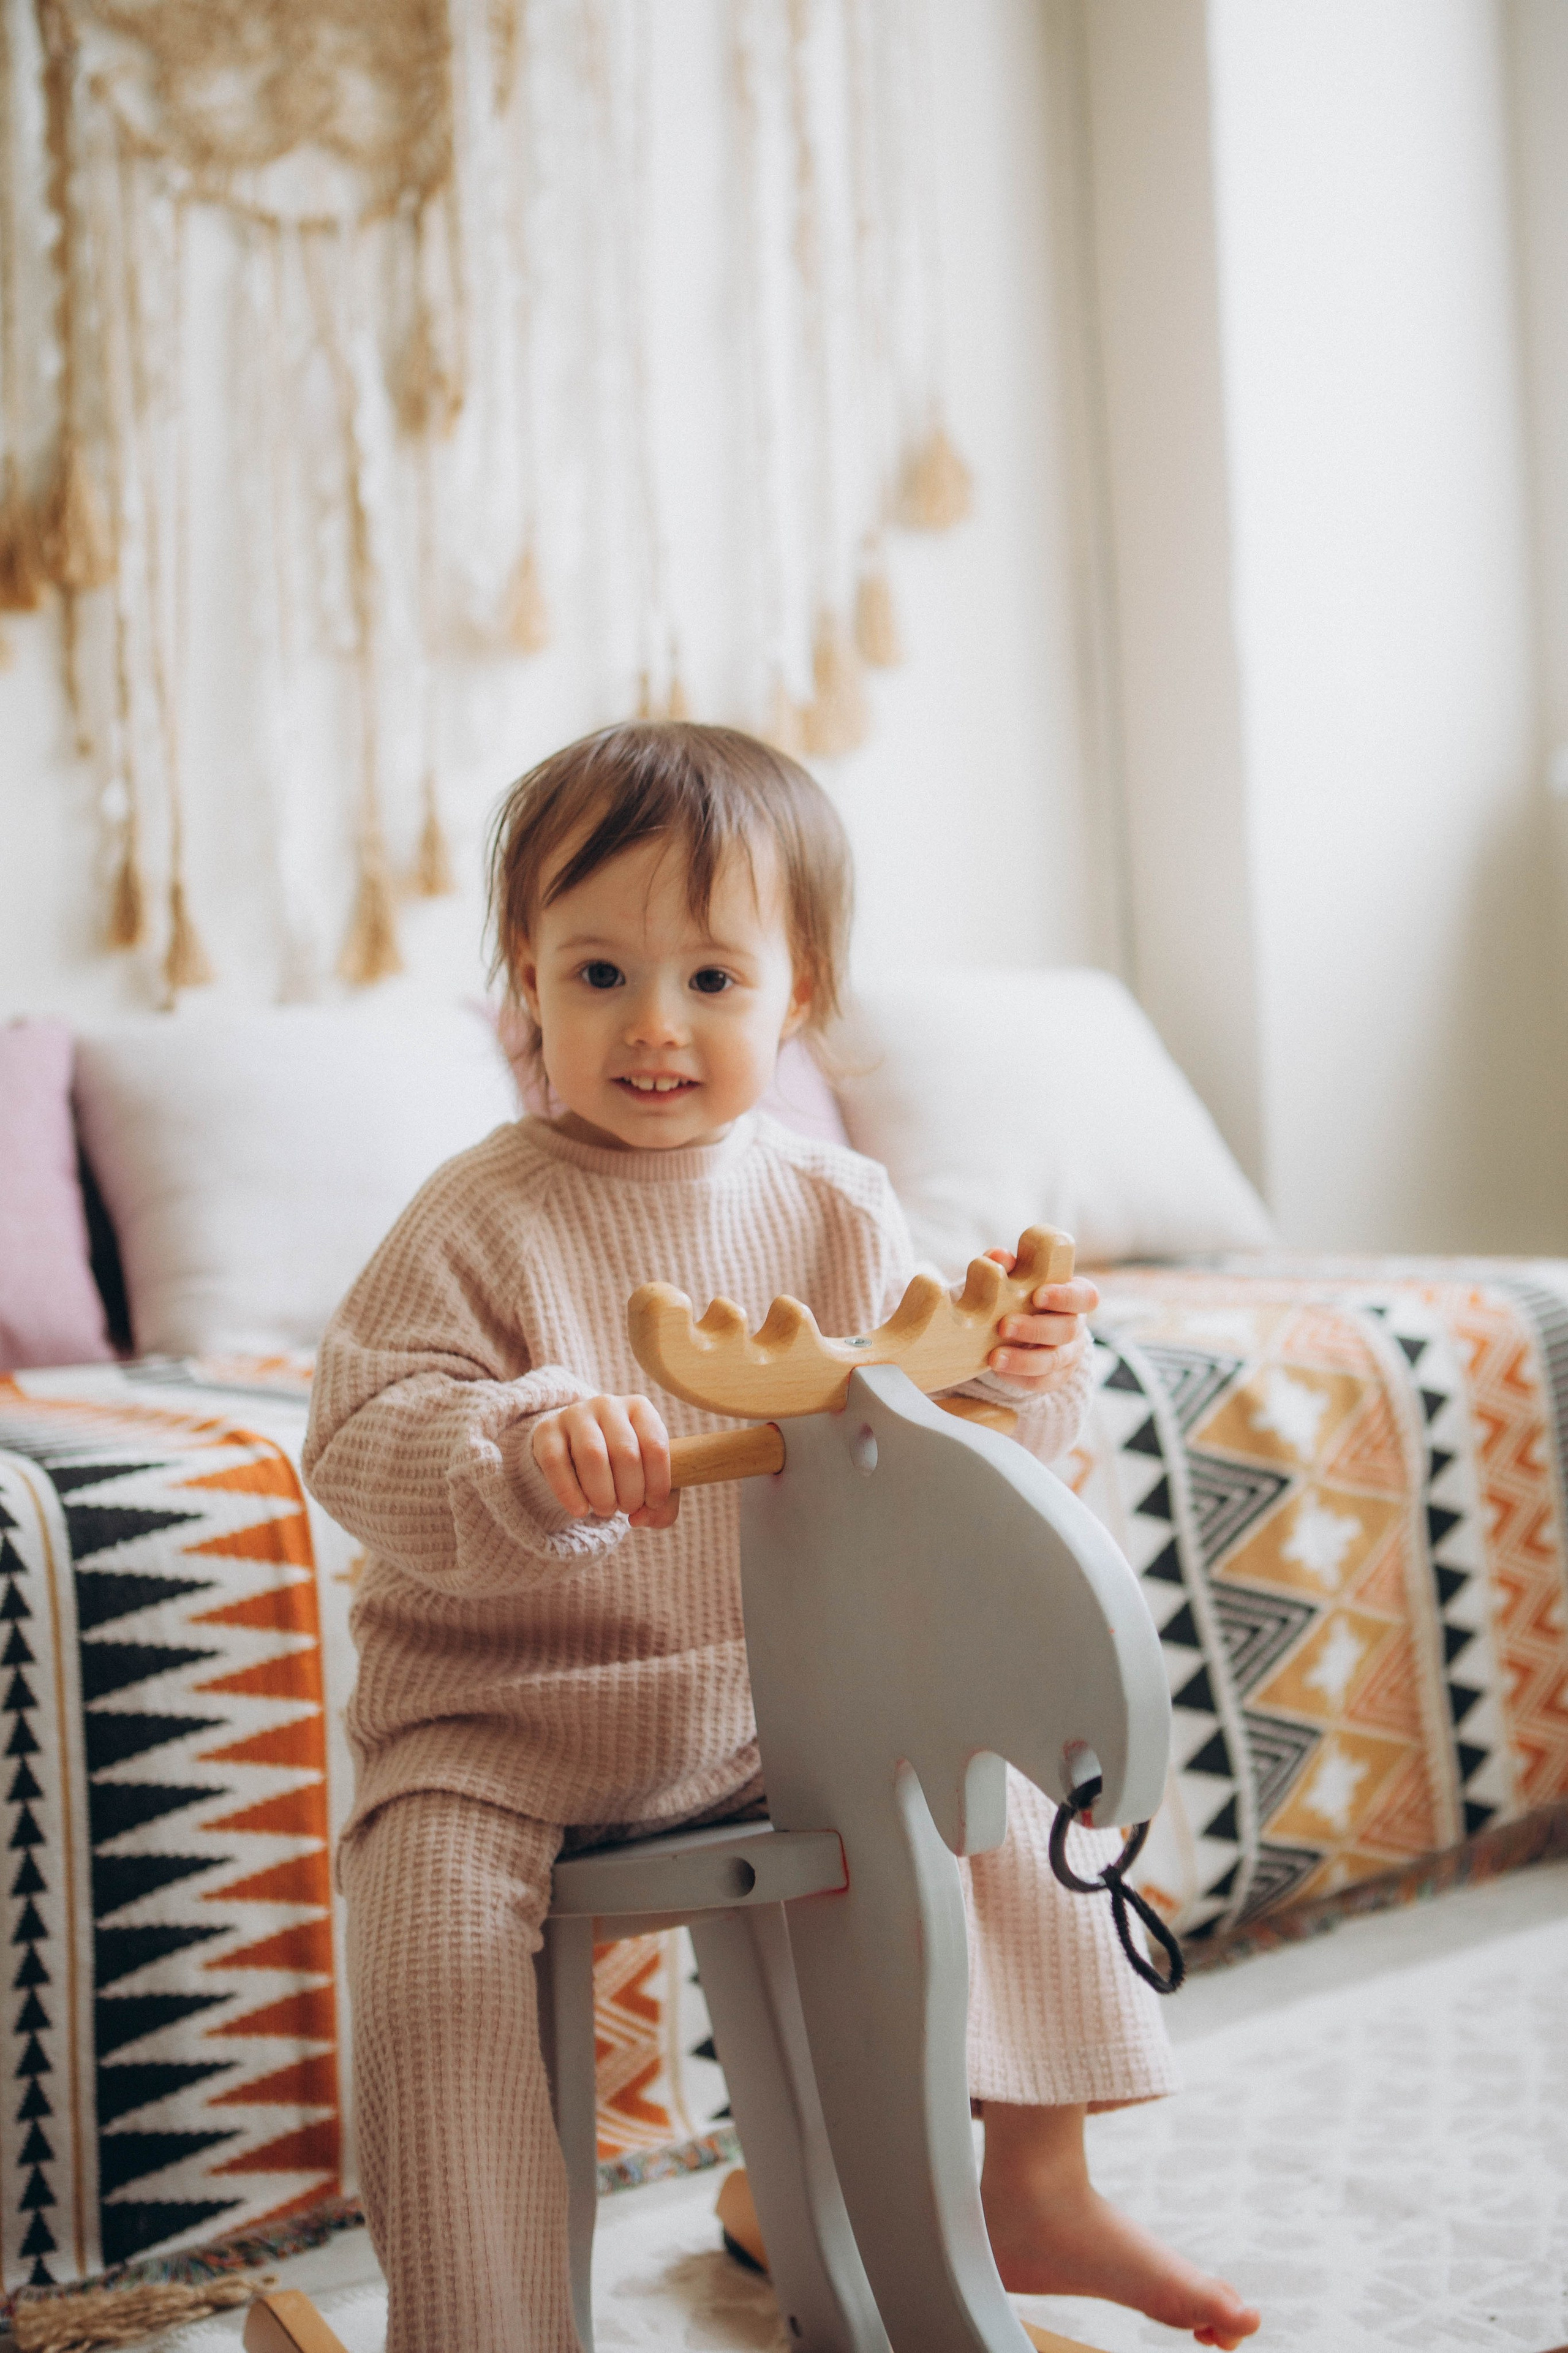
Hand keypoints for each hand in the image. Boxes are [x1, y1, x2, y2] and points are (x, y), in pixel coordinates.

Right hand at [530, 1395, 679, 1528]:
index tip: (652, 1504)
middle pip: (625, 1453)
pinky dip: (569, 1493)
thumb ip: (661, 1504)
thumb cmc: (622, 1464)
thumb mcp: (649, 1476)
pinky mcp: (547, 1431)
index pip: (656, 1446)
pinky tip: (580, 1510)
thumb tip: (642, 1519)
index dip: (658, 1483)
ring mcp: (575, 1414)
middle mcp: (608, 1405)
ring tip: (605, 1510)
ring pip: (592, 1456)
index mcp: (640, 1409)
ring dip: (602, 1494)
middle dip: (630, 1493)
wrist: (576, 1446)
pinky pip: (556, 1463)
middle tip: (626, 1508)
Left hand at [981, 1249, 1098, 1393]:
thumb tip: (999, 1256)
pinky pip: (1042, 1382)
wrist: (1014, 1331)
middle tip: (1004, 1325)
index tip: (1038, 1295)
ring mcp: (1068, 1355)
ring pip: (1054, 1361)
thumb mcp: (1014, 1279)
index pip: (1086, 1296)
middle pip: (1067, 1330)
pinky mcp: (1055, 1377)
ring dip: (1024, 1360)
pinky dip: (1019, 1377)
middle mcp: (1075, 1325)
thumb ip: (1009, 1266)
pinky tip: (998, 1370)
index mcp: (1073, 1296)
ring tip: (995, 1357)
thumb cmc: (1019, 1296)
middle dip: (1035, 1329)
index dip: (1066, 1297)